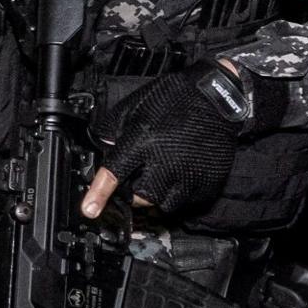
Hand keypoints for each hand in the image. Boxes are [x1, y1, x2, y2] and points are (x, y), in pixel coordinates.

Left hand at [80, 69, 242, 223]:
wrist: (217, 96)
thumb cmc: (175, 97)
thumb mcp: (135, 107)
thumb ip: (114, 130)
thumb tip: (102, 148)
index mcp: (143, 142)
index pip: (115, 173)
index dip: (99, 194)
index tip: (90, 210)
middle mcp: (166, 163)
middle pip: (140, 198)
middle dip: (136, 190)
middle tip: (143, 173)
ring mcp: (190, 175)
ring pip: (165, 204)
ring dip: (159, 194)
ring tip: (164, 172)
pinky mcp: (209, 182)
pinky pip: (188, 201)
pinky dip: (182, 192)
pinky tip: (182, 171)